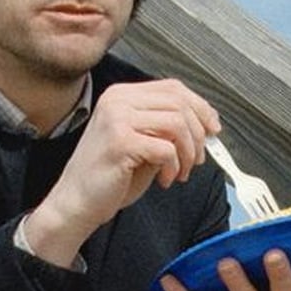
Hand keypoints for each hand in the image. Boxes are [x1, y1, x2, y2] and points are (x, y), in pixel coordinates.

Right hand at [24, 78, 220, 266]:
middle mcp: (118, 100)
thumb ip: (167, 129)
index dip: (200, 107)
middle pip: (179, 103)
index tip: (213, 128)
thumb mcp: (143, 143)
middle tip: (197, 160)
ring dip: (188, 153)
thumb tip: (205, 124)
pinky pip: (167, 149)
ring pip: (177, 124)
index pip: (173, 88)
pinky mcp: (121, 142)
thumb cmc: (109, 176)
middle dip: (198, 135)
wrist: (77, 202)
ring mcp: (117, 118)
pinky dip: (174, 167)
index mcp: (122, 96)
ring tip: (181, 172)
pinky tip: (165, 180)